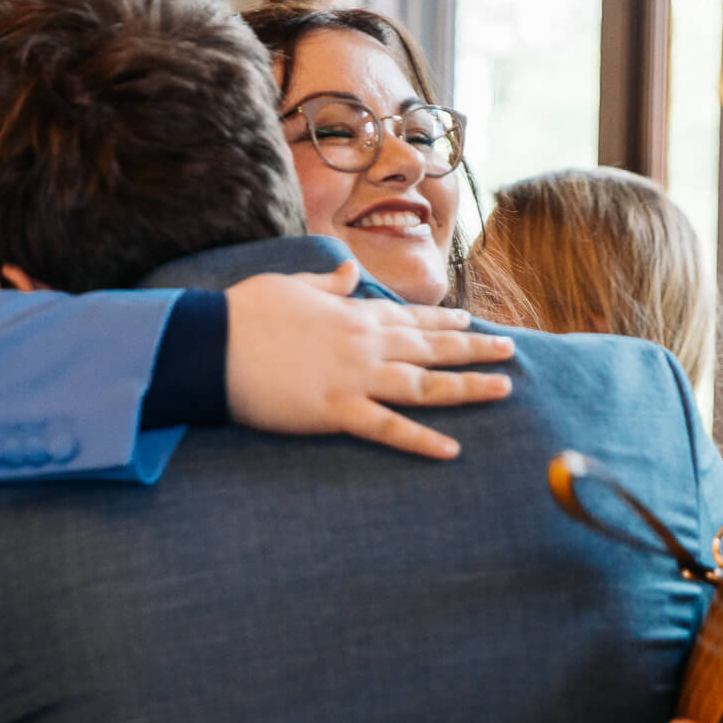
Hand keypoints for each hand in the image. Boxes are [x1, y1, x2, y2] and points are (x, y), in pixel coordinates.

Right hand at [224, 260, 514, 458]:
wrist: (212, 344)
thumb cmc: (244, 314)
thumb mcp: (290, 285)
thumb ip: (328, 284)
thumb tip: (351, 271)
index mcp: (352, 314)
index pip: (410, 317)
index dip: (444, 321)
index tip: (471, 321)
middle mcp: (364, 343)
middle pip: (431, 348)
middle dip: (474, 349)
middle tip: (510, 352)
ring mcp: (354, 378)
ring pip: (424, 385)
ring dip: (466, 388)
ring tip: (503, 390)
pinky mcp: (337, 411)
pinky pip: (388, 429)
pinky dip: (421, 441)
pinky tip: (451, 451)